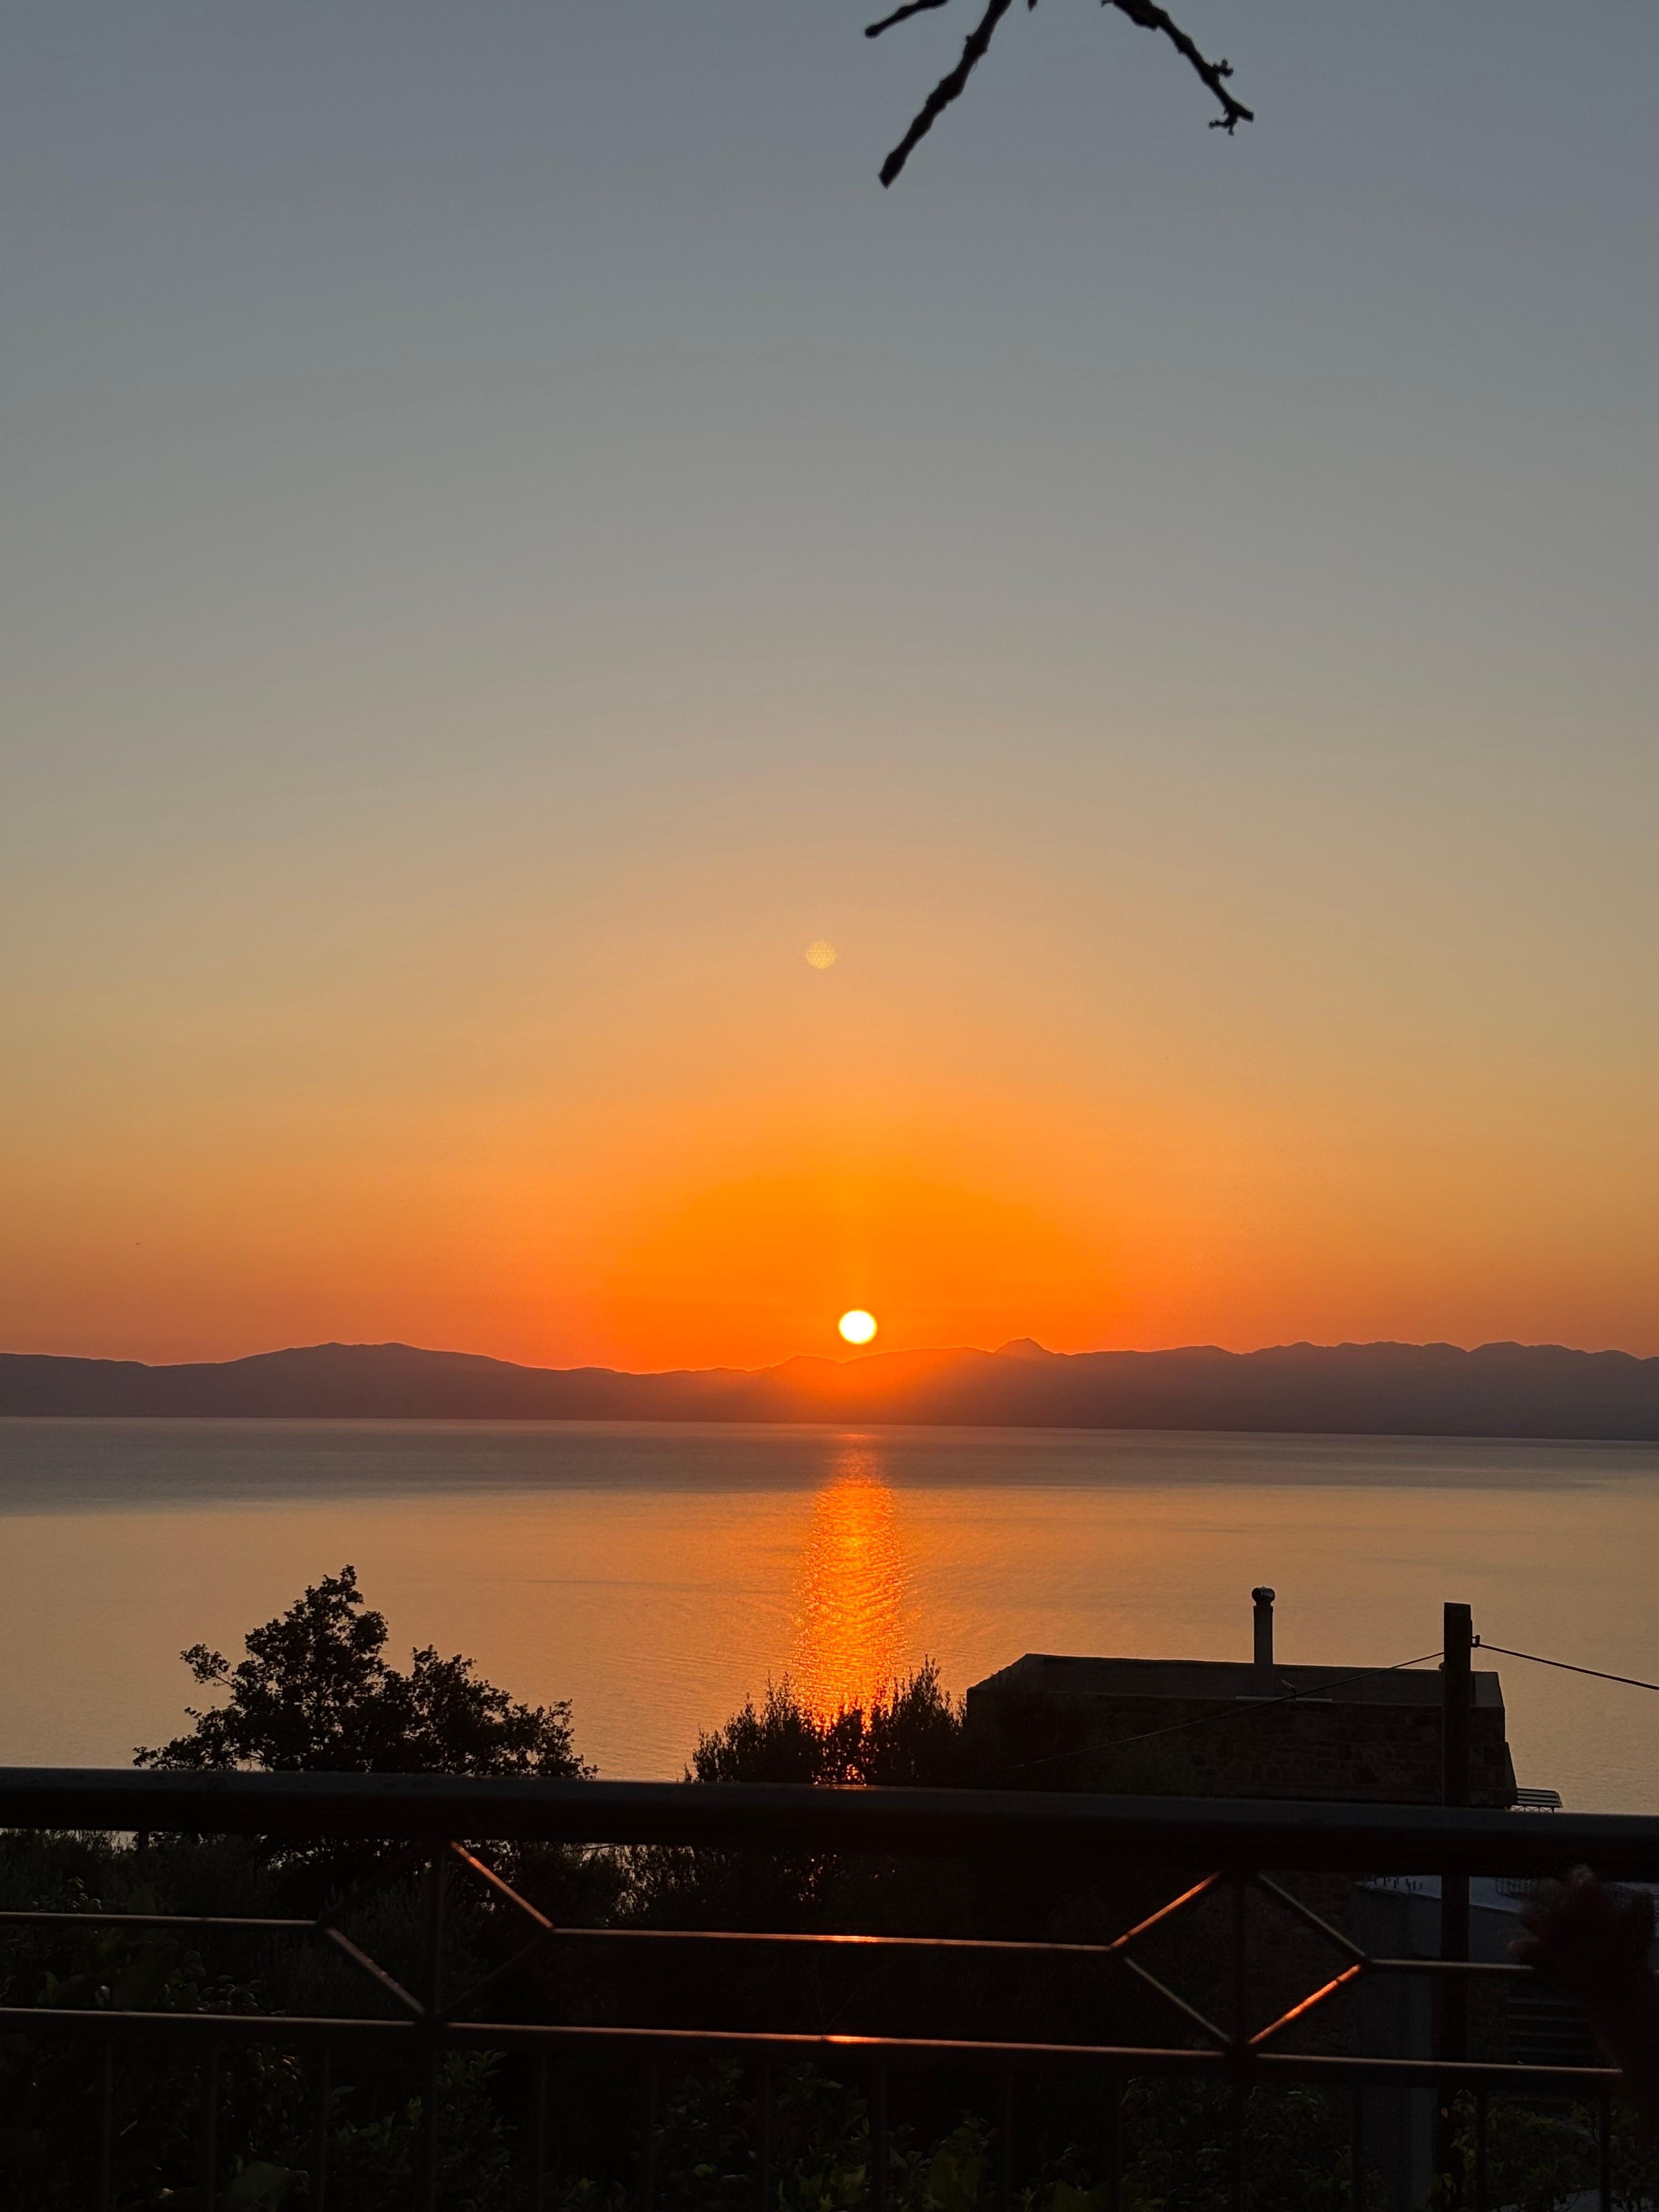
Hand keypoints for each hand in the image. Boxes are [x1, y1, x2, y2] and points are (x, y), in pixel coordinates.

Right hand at [1514, 1867, 1654, 2010]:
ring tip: (1549, 1931)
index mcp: (1586, 1898)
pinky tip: (1529, 1951)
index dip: (1578, 1879)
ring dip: (1532, 1917)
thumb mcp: (1639, 1932)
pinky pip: (1520, 1946)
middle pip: (1545, 1888)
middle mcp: (1563, 1909)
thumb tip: (1642, 1896)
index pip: (1576, 1877)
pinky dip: (1520, 1947)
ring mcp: (1549, 1931)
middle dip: (1550, 1894)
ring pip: (1527, 1913)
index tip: (1584, 1887)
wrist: (1617, 1988)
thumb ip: (1640, 1913)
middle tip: (1565, 1907)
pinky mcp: (1540, 1955)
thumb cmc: (1628, 1953)